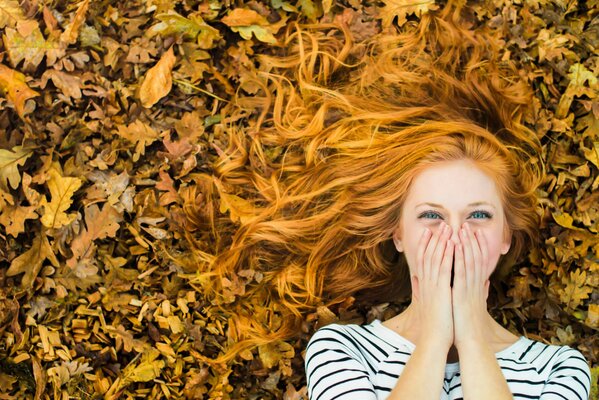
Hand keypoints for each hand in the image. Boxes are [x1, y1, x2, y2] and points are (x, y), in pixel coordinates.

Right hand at [411, 221, 454, 348]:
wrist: (434, 338)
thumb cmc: (434, 324)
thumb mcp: (427, 303)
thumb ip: (422, 290)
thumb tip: (417, 281)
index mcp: (424, 285)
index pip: (423, 260)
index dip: (425, 244)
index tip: (429, 232)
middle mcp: (425, 282)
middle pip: (428, 255)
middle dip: (434, 238)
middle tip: (440, 224)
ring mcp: (432, 284)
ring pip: (435, 258)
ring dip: (441, 241)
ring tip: (447, 227)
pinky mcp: (441, 289)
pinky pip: (444, 267)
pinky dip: (447, 254)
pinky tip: (452, 243)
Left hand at [452, 222, 490, 348]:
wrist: (472, 340)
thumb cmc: (470, 325)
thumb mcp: (477, 305)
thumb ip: (482, 292)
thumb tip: (486, 283)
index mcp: (477, 286)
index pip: (479, 262)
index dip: (477, 246)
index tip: (474, 232)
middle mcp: (475, 284)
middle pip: (475, 257)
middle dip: (471, 240)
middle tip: (467, 224)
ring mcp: (470, 287)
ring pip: (469, 260)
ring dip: (466, 243)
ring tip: (462, 228)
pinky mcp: (462, 292)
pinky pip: (460, 270)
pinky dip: (459, 256)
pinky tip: (455, 246)